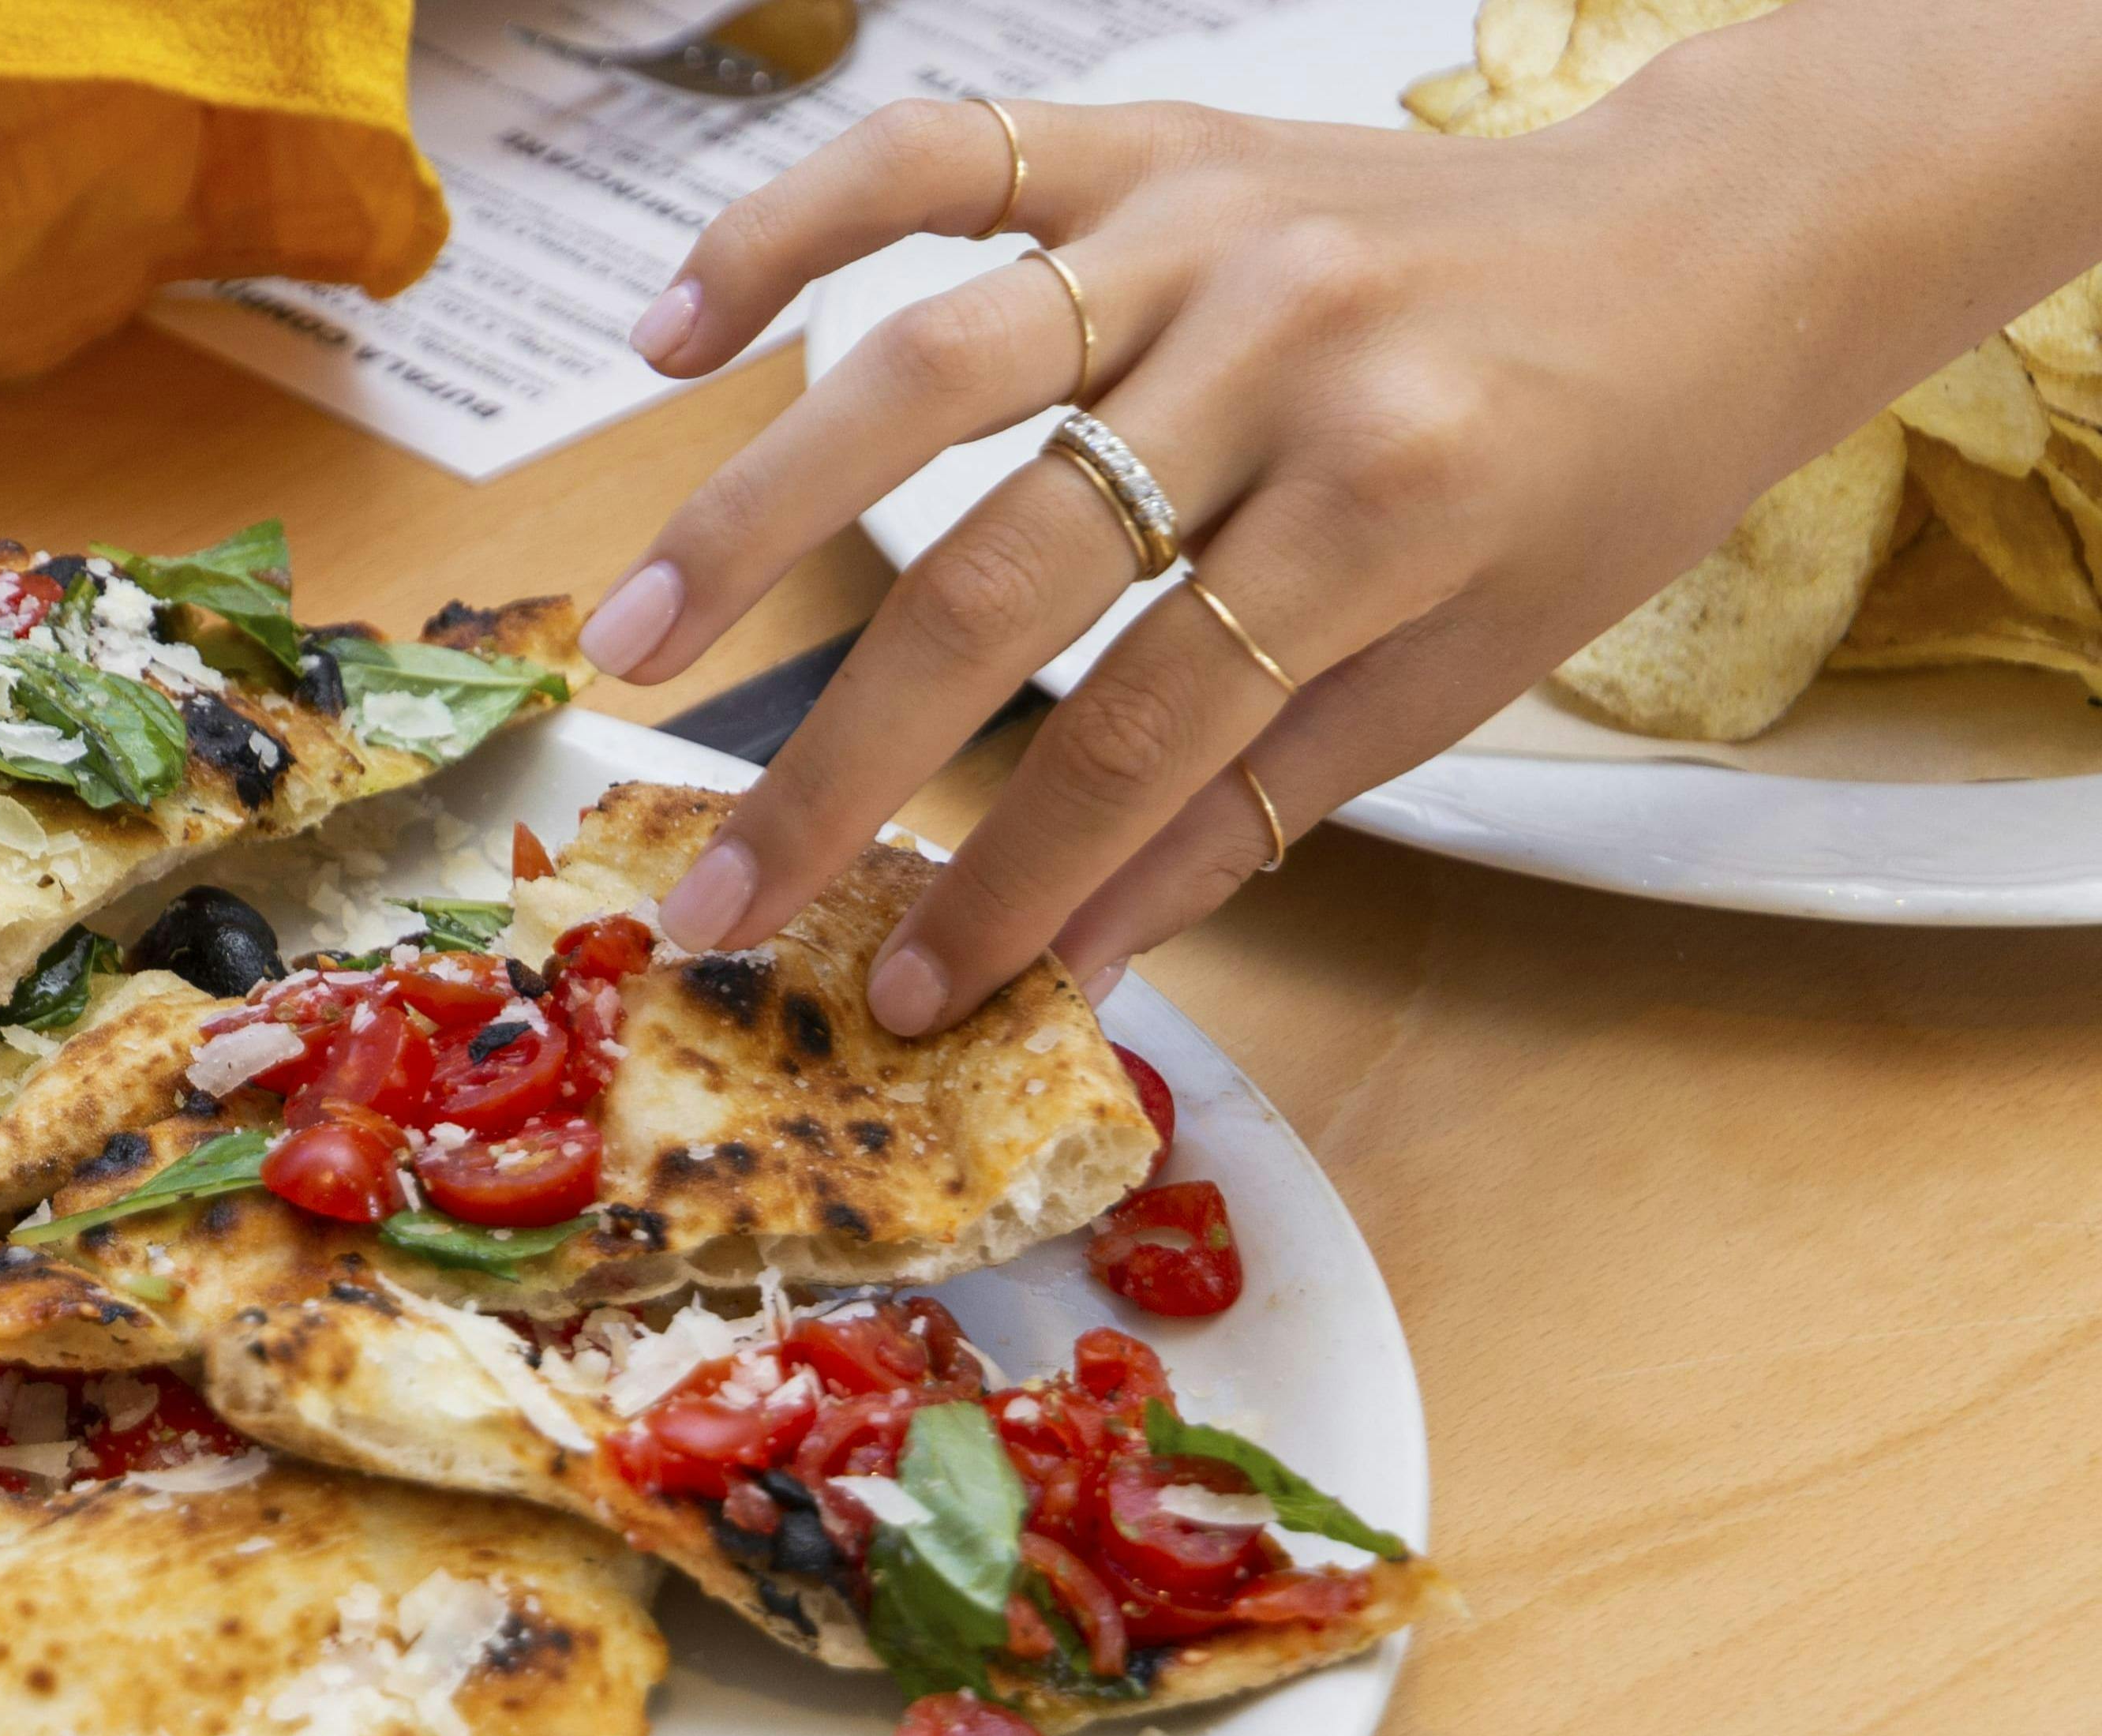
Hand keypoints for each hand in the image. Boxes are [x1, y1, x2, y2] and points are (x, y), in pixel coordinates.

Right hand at [579, 7, 2101, 1028]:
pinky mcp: (1151, 144)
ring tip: (628, 643)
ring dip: (750, 517)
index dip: (1010, 880)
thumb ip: (1241, 808)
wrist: (1709, 241)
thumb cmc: (1592, 474)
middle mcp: (1287, 348)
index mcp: (1395, 505)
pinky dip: (788, 228)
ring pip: (921, 375)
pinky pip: (937, 160)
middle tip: (720, 884)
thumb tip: (1058, 962)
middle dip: (844, 763)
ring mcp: (1203, 227)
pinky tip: (675, 336)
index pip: (1140, 731)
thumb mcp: (1457, 674)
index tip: (906, 988)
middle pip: (1002, 577)